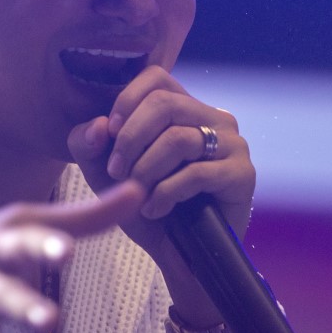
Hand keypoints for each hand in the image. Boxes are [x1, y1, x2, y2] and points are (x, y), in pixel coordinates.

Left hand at [66, 66, 254, 327]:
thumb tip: (99, 126)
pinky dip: (166, 193)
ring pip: (178, 138)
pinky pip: (197, 173)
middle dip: (130, 139)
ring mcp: (232, 144)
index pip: (156, 77)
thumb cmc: (143, 205)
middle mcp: (213, 117)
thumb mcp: (103, 173)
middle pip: (165, 103)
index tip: (110, 133)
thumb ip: (87, 143)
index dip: (126, 101)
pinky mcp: (243, 174)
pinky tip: (155, 209)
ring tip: (135, 193)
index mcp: (183, 107)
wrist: (178, 255)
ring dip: (145, 169)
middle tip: (115, 171)